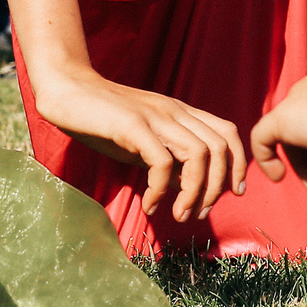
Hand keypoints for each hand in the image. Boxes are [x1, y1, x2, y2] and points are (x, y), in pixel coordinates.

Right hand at [34, 67, 247, 220]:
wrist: (67, 91)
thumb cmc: (103, 120)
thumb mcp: (143, 141)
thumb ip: (168, 157)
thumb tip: (188, 187)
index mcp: (180, 113)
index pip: (227, 133)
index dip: (238, 165)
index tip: (232, 194)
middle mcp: (174, 112)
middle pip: (219, 148)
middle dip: (216, 188)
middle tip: (196, 213)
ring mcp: (155, 116)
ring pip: (198, 155)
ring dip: (193, 192)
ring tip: (177, 215)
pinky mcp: (132, 125)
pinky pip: (162, 162)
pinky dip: (161, 190)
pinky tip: (148, 204)